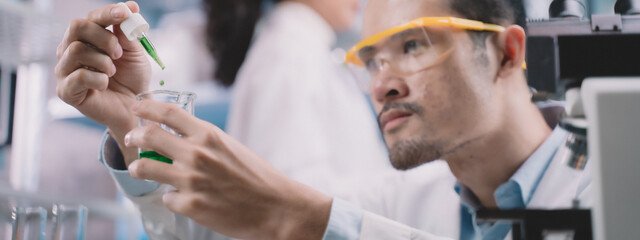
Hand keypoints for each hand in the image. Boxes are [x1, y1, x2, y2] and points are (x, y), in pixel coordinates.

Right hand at [55, 1, 151, 163]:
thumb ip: (128, 32)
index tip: (124, 12)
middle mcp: (70, 50)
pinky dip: (98, 79)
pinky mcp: (66, 91)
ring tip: (113, 71)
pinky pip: (78, 76)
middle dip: (103, 37)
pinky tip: (105, 84)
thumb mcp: (134, 52)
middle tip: (119, 53)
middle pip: (77, 27)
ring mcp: (65, 70)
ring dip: (103, 61)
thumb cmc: (132, 79)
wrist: (135, 108)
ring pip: (76, 50)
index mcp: (87, 38)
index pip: (90, 17)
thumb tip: (130, 6)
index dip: (107, 13)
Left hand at [124, 100, 331, 239]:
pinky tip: (182, 198)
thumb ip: (204, 140)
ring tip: (139, 169)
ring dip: (138, 167)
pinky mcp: (190, 206)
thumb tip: (179, 135)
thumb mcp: (231, 147)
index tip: (137, 108)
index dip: (148, 108)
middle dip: (134, 136)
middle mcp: (197, 154)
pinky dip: (171, 197)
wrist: (276, 207)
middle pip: (149, 136)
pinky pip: (167, 197)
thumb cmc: (256, 176)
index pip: (169, 113)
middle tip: (131, 138)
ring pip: (145, 167)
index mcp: (209, 136)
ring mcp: (191, 181)